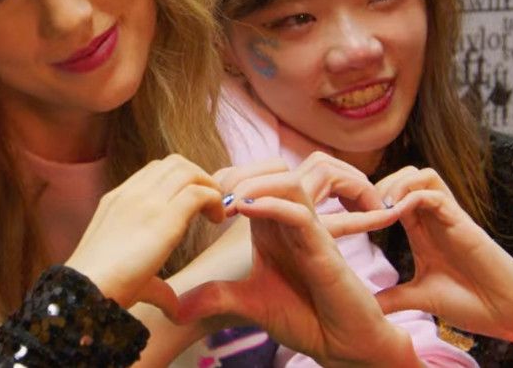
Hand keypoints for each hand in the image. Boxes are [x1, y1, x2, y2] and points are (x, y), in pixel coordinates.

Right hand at [65, 154, 225, 317]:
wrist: (86, 290)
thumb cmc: (103, 288)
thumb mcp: (129, 274)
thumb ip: (156, 286)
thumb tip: (174, 307)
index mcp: (118, 200)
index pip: (155, 171)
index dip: (180, 181)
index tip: (194, 204)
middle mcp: (132, 193)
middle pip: (174, 163)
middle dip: (198, 177)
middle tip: (210, 205)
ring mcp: (147, 202)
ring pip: (188, 171)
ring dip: (209, 186)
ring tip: (216, 212)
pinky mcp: (165, 217)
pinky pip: (198, 192)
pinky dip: (214, 200)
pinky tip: (217, 220)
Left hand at [176, 153, 416, 366]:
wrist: (338, 344)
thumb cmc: (302, 316)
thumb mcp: (246, 303)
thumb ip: (214, 298)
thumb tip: (173, 310)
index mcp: (271, 225)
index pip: (251, 180)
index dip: (223, 180)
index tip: (200, 204)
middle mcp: (292, 220)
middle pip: (272, 168)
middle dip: (239, 173)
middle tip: (213, 199)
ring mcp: (310, 231)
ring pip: (289, 181)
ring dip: (256, 183)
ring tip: (229, 203)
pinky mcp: (324, 249)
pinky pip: (301, 213)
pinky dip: (273, 205)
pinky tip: (246, 213)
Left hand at [374, 166, 512, 360]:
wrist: (510, 315)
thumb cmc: (472, 304)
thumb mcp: (421, 298)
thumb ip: (394, 297)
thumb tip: (364, 308)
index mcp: (422, 231)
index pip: (394, 195)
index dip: (370, 198)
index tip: (351, 217)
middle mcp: (435, 219)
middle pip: (405, 175)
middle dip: (379, 184)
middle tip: (363, 209)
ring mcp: (450, 218)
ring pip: (421, 175)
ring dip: (395, 185)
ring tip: (379, 210)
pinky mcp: (463, 223)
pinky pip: (434, 194)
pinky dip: (411, 198)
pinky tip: (395, 216)